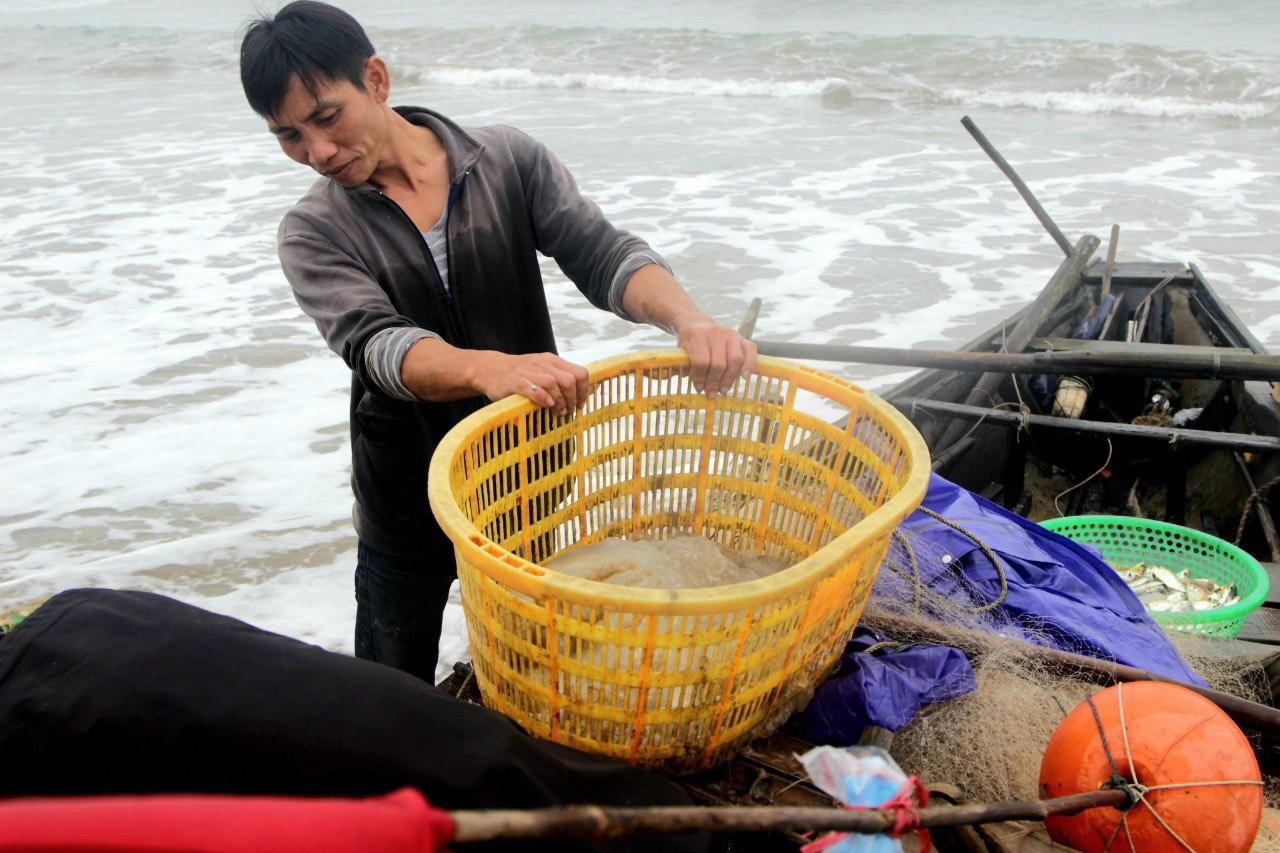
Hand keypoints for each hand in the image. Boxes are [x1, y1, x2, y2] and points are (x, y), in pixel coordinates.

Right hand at [470, 351, 589, 414]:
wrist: (490, 369)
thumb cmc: (521, 375)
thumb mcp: (543, 371)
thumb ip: (561, 379)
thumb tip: (588, 393)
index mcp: (552, 361)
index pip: (580, 373)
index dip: (584, 391)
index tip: (580, 404)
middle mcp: (543, 363)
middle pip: (569, 380)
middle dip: (573, 399)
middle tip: (568, 411)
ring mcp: (528, 371)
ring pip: (553, 383)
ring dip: (559, 401)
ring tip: (558, 412)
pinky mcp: (515, 381)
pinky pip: (534, 389)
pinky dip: (543, 398)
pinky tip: (546, 405)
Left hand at [676, 321, 757, 397]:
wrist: (696, 323)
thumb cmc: (688, 344)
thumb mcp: (679, 352)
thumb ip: (674, 366)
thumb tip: (657, 376)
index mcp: (695, 335)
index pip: (701, 361)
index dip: (700, 377)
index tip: (698, 388)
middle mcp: (714, 332)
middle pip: (718, 363)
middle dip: (714, 382)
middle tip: (711, 393)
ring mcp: (730, 334)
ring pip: (735, 359)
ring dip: (729, 378)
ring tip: (723, 389)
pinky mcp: (741, 337)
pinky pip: (750, 351)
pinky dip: (750, 365)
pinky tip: (744, 377)